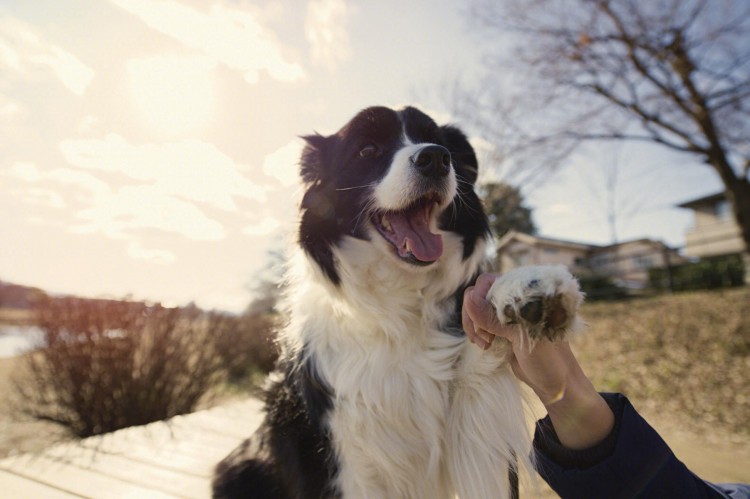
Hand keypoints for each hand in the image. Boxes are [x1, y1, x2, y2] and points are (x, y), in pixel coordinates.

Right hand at [462, 273, 613, 448]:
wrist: (556, 383)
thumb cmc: (548, 358)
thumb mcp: (521, 336)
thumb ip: (494, 317)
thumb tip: (468, 297)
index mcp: (527, 293)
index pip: (489, 282)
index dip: (479, 301)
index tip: (483, 326)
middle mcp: (516, 299)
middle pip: (478, 295)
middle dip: (475, 316)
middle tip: (484, 339)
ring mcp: (508, 314)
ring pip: (476, 309)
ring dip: (474, 326)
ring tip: (484, 344)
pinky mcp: (503, 328)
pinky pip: (480, 322)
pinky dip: (477, 332)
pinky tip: (484, 345)